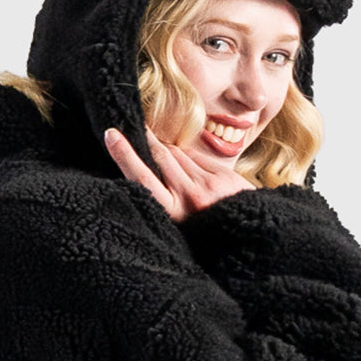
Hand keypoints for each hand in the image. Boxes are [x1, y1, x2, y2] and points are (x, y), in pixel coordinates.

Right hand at [104, 125, 251, 222]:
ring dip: (167, 148)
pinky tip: (185, 161)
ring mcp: (209, 184)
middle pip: (161, 156)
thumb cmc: (207, 234)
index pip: (142, 177)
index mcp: (174, 213)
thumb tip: (149, 165)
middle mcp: (190, 196)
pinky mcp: (224, 175)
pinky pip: (197, 157)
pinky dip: (188, 157)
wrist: (249, 236)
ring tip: (156, 141)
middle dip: (146, 138)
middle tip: (133, 123)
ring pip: (179, 154)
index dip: (124, 154)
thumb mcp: (181, 224)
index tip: (111, 134)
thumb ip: (166, 198)